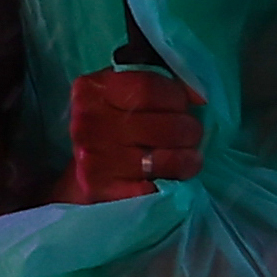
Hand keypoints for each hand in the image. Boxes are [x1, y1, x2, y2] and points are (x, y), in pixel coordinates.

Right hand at [67, 66, 205, 202]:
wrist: (80, 171)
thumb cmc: (112, 124)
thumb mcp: (123, 93)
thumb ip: (158, 85)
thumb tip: (197, 95)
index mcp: (93, 89)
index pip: (148, 87)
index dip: (176, 97)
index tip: (184, 106)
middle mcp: (89, 122)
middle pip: (162, 125)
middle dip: (189, 131)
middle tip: (192, 135)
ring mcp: (94, 158)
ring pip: (163, 160)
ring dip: (186, 160)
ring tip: (190, 159)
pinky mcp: (102, 191)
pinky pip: (153, 189)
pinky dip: (168, 184)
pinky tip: (170, 179)